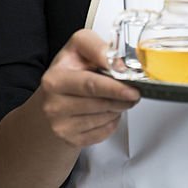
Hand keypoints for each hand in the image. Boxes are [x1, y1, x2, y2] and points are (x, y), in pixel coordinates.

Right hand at [37, 29, 140, 147]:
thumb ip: (98, 49)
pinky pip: (103, 132)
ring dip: (119, 108)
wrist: (52, 100)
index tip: (132, 86)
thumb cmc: (69, 71)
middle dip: (122, 97)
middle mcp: (54, 104)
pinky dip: (112, 121)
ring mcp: (60, 124)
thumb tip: (119, 65)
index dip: (115, 86)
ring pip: (104, 118)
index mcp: (55, 79)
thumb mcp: (78, 48)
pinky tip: (108, 111)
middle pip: (100, 103)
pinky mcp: (70, 139)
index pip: (90, 85)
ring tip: (119, 98)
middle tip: (135, 92)